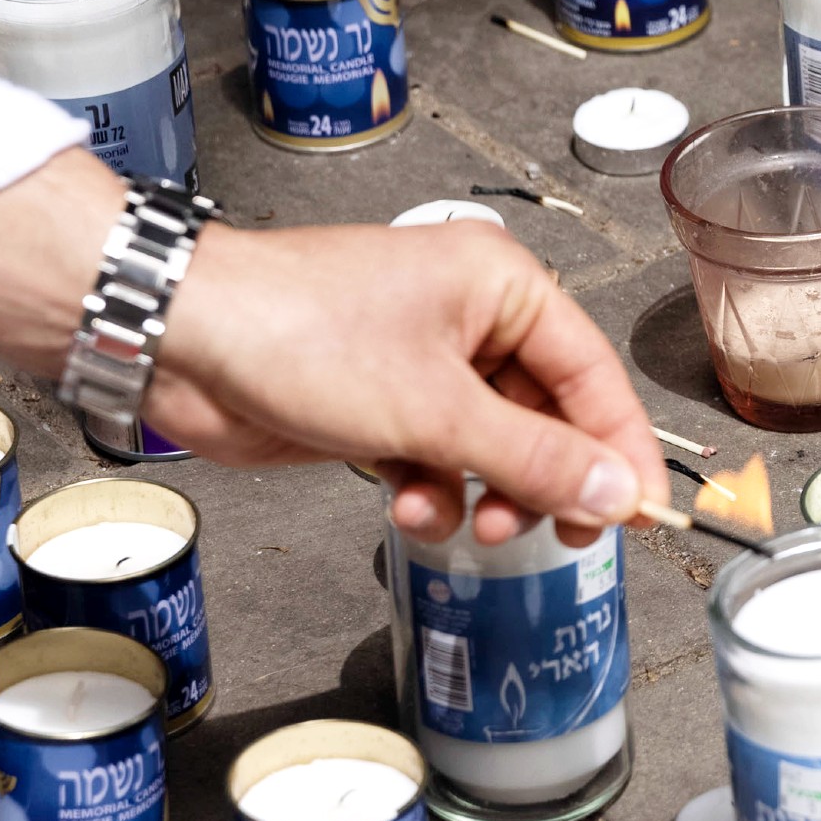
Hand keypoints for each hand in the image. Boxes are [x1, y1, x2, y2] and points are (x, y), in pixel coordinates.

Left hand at [0, 150, 658, 543]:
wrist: (181, 339)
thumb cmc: (295, 331)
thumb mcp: (434, 409)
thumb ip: (534, 458)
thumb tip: (614, 491)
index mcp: (501, 286)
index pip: (592, 375)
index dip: (619, 449)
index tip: (639, 511)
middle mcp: (469, 318)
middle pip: (547, 416)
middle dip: (546, 481)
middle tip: (554, 534)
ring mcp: (421, 362)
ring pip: (492, 446)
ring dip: (487, 493)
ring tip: (474, 522)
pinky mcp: (377, 403)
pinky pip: (438, 459)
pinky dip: (433, 491)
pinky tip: (408, 506)